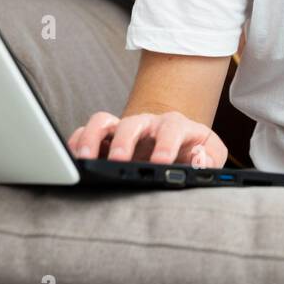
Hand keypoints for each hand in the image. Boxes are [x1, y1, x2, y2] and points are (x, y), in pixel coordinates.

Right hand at [67, 110, 227, 168]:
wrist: (177, 146)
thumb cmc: (193, 151)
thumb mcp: (210, 155)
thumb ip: (209, 159)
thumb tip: (198, 159)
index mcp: (176, 126)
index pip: (172, 127)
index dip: (166, 143)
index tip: (161, 162)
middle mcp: (147, 123)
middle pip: (133, 122)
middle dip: (125, 141)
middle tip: (119, 161)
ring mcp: (122, 129)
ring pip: (102, 121)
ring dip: (91, 138)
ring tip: (84, 159)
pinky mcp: (104, 138)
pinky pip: (84, 133)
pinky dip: (76, 143)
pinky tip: (73, 160)